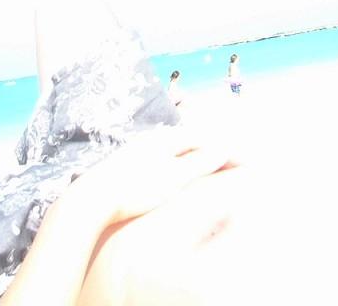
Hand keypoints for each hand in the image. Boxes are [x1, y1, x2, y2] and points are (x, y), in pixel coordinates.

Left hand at [61, 126, 238, 229]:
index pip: (204, 140)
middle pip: (191, 142)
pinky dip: (179, 166)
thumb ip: (199, 162)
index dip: (226, 152)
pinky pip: (163, 160)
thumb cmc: (136, 189)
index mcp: (166, 139)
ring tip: (210, 169)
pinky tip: (175, 177)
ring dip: (195, 158)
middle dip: (212, 151)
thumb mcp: (174, 177)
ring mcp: (138, 151)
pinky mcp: (127, 166)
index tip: (245, 164)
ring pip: (175, 150)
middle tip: (232, 164)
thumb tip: (223, 148)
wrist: (92, 199)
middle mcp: (153, 139)